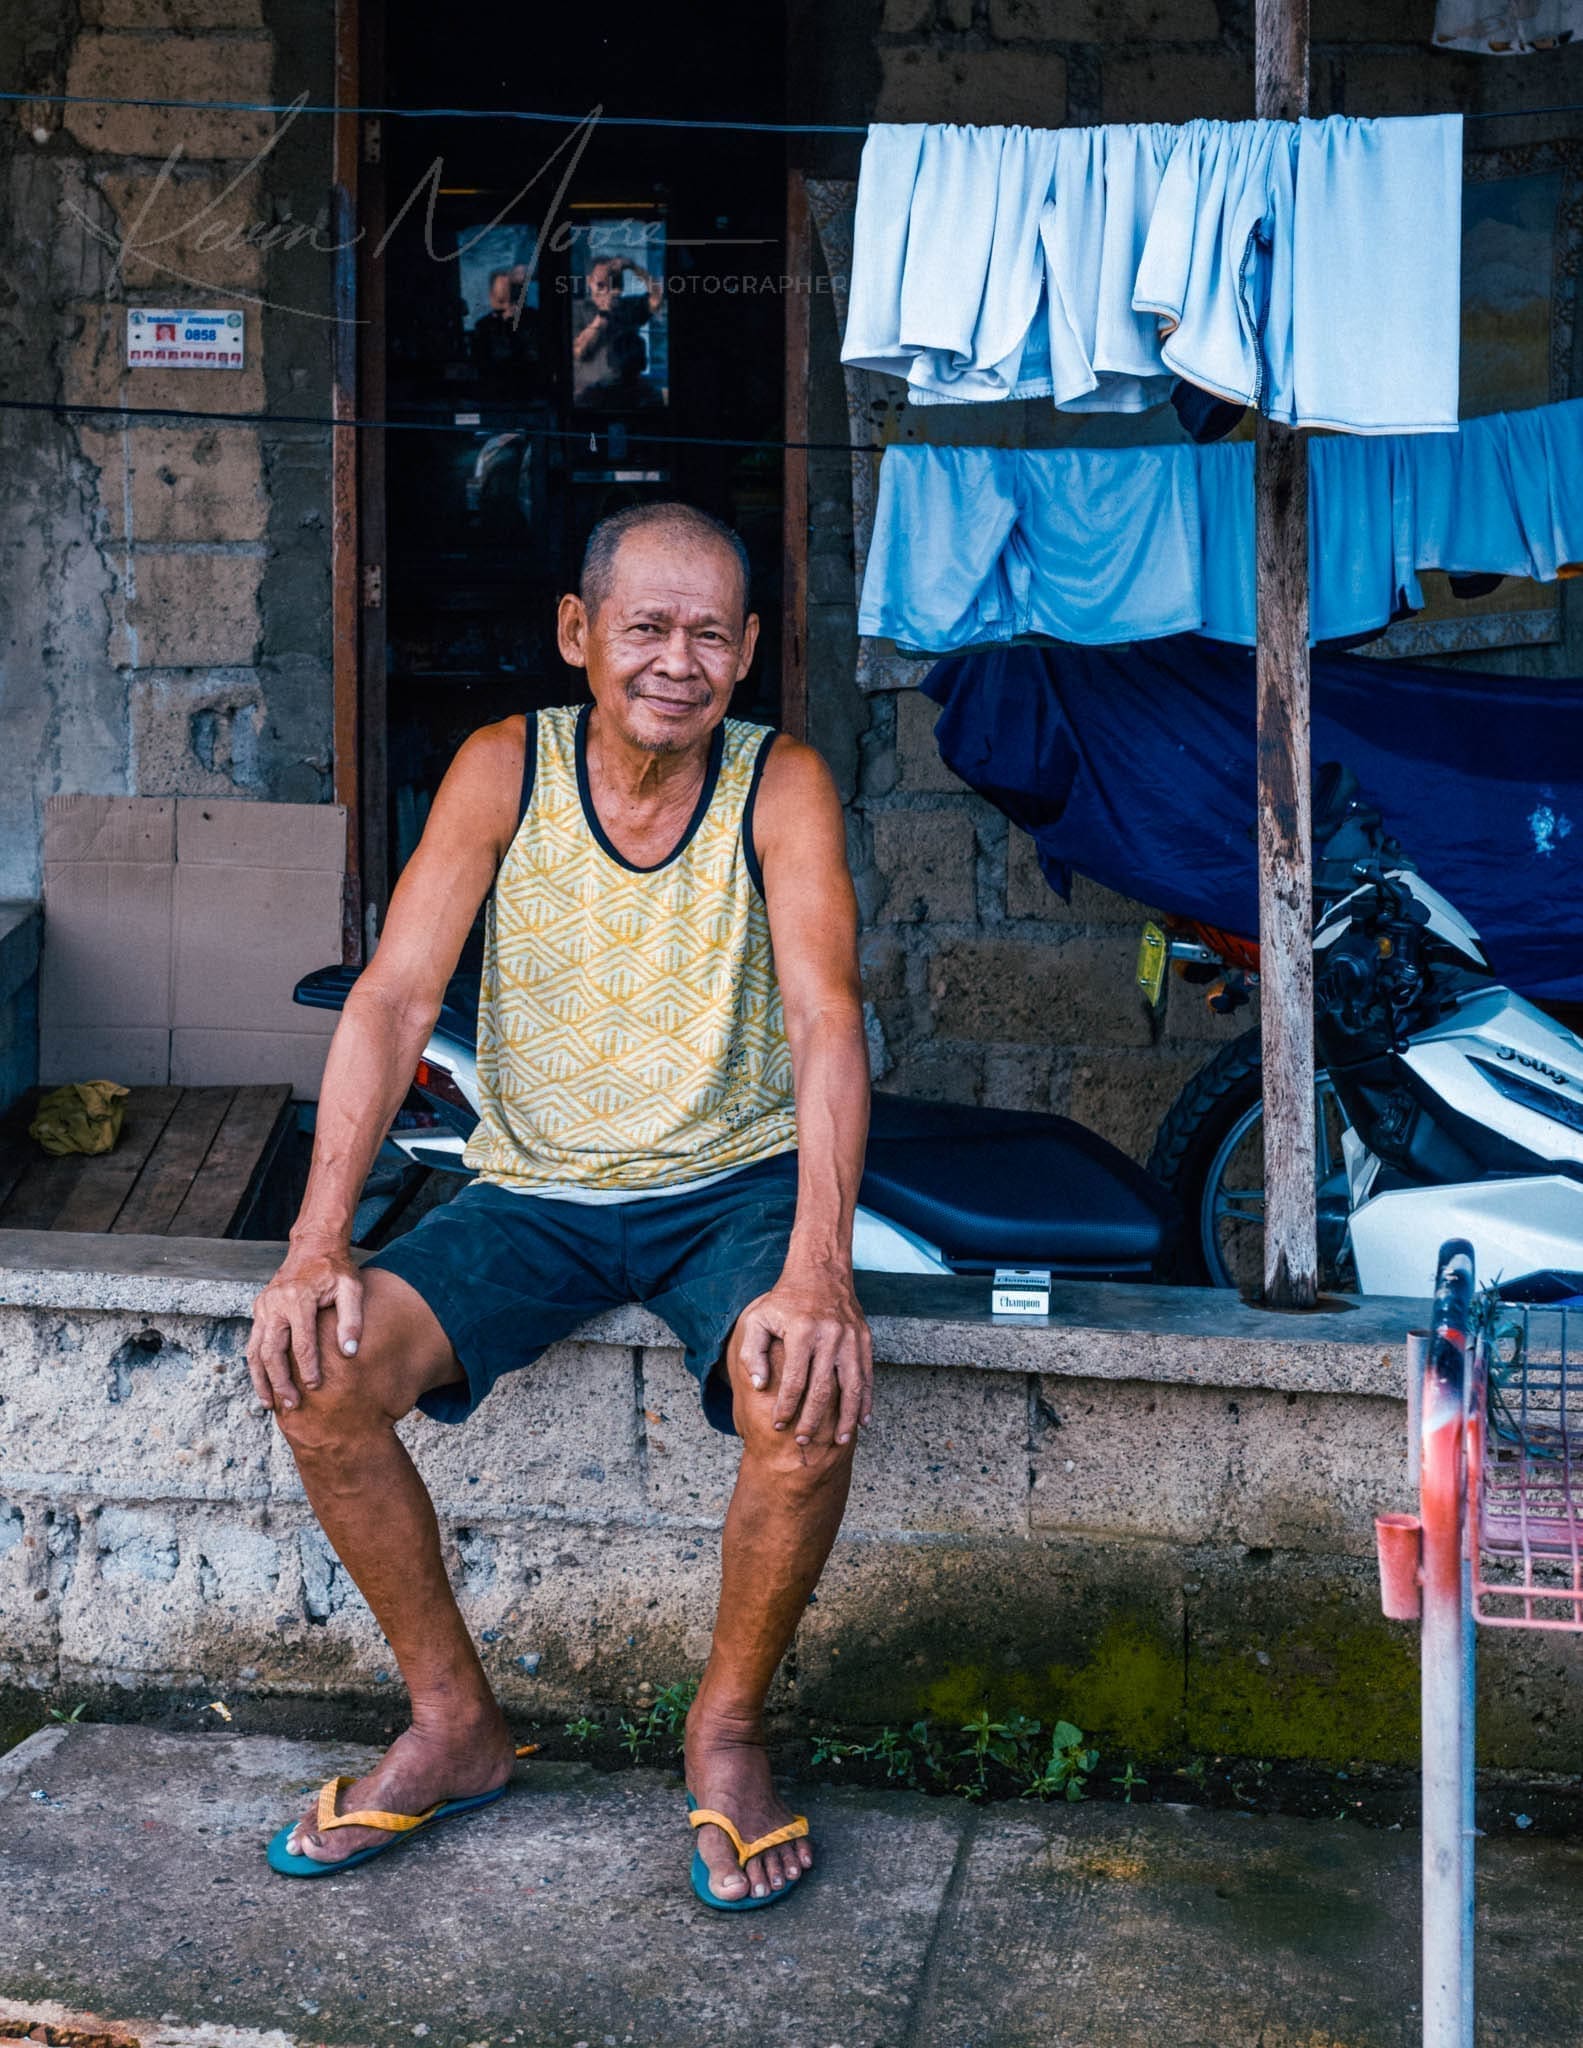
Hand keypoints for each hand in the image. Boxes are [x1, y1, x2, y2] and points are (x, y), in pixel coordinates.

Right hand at [246, 1241, 363, 1412]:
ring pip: (255, 1350)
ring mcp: (263, 1307)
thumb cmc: (336, 1270)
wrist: (313, 1246)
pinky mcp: (259, 1309)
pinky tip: (264, 1384)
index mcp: (298, 1298)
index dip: (308, 1367)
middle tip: (291, 1405)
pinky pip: (253, 1342)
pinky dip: (256, 1366)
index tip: (315, 1387)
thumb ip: (352, 1320)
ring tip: (270, 1404)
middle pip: (272, 1351)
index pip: (302, 1342)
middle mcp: (275, 1304)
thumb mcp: (351, 1289)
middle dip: (280, 1381)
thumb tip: (350, 1352)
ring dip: (261, 1379)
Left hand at [737, 1267, 872, 1446]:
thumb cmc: (785, 1300)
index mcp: (802, 1332)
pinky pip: (867, 1376)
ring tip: (840, 1442)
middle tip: (803, 1441)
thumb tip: (760, 1385)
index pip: (794, 1380)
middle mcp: (830, 1336)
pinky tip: (863, 1421)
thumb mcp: (759, 1319)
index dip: (786, 1407)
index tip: (779, 1425)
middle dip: (813, 1420)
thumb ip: (752, 1352)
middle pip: (823, 1390)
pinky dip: (866, 1401)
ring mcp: (851, 1339)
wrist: (820, 1272)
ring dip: (847, 1418)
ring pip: (852, 1387)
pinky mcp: (864, 1339)